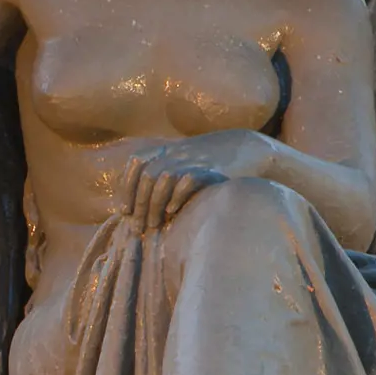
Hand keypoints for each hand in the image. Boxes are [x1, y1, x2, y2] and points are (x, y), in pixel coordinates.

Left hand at [116, 134, 271, 229]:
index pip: (137, 163)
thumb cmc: (215, 163)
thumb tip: (141, 204)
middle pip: (147, 175)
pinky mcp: (211, 169)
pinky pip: (187, 180)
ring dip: (154, 203)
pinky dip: (176, 196)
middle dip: (139, 202)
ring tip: (153, 224)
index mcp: (169, 148)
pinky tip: (172, 212)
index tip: (124, 210)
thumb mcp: (187, 161)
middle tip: (137, 226)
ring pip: (162, 177)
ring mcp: (194, 159)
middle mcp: (178, 152)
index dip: (127, 187)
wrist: (251, 150)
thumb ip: (165, 175)